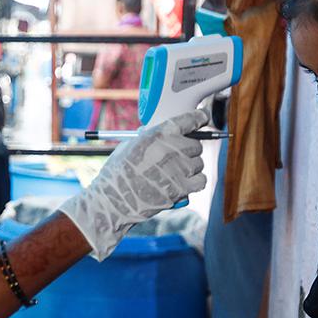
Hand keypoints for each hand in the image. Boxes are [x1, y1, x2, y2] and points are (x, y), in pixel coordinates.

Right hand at [58, 109, 208, 259]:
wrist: (113, 200)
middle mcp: (171, 148)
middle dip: (190, 150)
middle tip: (178, 157)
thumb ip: (150, 137)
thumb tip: (163, 134)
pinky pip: (201, 180)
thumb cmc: (117, 173)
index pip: (190, 120)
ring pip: (199, 163)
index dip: (200, 117)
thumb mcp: (130, 145)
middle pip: (197, 145)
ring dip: (191, 168)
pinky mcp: (182, 188)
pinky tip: (185, 183)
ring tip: (175, 173)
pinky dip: (195, 182)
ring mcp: (178, 169)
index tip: (203, 117)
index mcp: (158, 134)